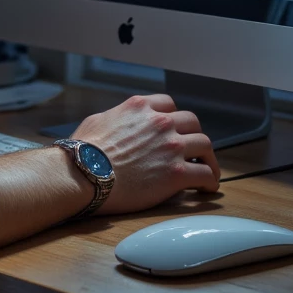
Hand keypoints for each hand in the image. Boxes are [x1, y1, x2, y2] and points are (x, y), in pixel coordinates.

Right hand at [71, 93, 219, 213]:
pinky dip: (210, 180)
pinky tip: (207, 188)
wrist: (83, 175)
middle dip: (194, 135)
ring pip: (205, 145)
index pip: (169, 105)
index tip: (174, 130)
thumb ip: (116, 118)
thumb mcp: (97, 121)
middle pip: (192, 122)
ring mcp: (171, 146)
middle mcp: (160, 122)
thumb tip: (116, 123)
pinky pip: (205, 174)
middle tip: (193, 149)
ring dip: (208, 157)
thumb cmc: (82, 152)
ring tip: (207, 169)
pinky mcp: (177, 172)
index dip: (174, 118)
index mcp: (141, 107)